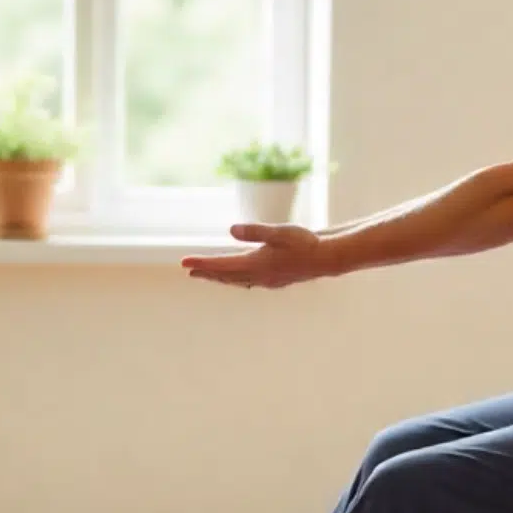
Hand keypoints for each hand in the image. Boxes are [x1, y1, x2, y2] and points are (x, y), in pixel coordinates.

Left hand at [180, 223, 333, 289]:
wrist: (328, 258)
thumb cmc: (305, 242)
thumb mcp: (279, 232)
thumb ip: (254, 232)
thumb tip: (231, 231)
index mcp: (256, 264)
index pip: (222, 265)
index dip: (202, 263)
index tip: (184, 263)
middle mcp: (259, 275)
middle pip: (226, 275)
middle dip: (208, 272)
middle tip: (189, 269)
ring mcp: (268, 279)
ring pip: (237, 280)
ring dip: (221, 276)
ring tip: (208, 274)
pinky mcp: (276, 279)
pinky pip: (249, 281)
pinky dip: (237, 278)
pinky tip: (239, 277)